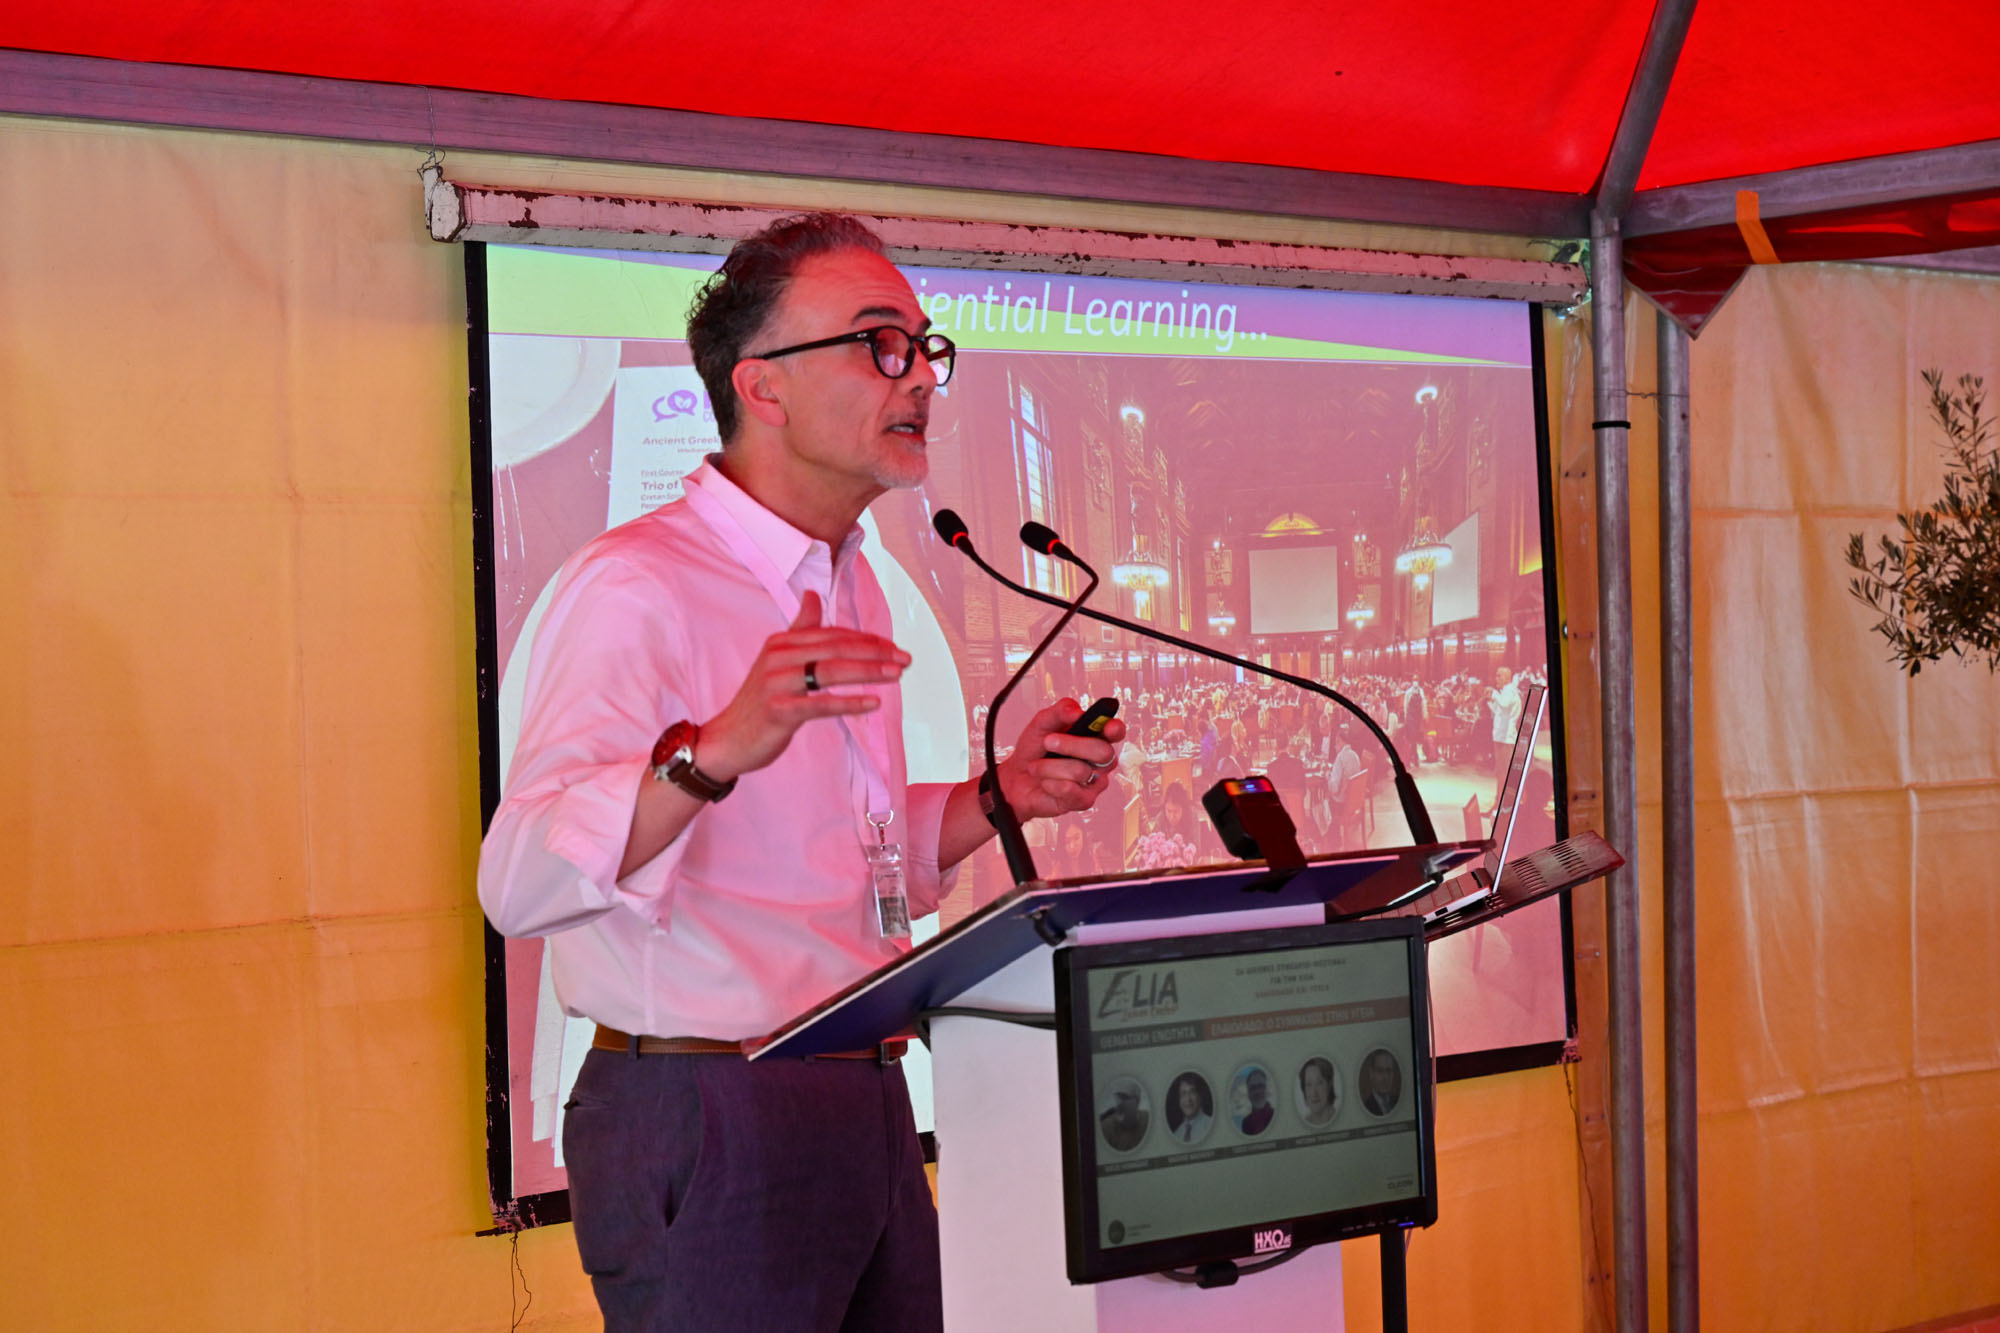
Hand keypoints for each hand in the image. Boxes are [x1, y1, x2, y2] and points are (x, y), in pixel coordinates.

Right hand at [699, 591, 908, 779]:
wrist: (727, 739)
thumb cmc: (759, 701)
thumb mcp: (777, 659)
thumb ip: (799, 629)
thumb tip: (812, 595)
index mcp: (782, 642)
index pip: (833, 635)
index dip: (867, 640)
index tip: (894, 647)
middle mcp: (779, 657)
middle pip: (837, 649)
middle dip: (876, 653)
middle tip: (905, 659)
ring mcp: (778, 684)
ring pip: (832, 672)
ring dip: (870, 672)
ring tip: (897, 675)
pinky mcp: (779, 711)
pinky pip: (821, 704)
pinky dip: (850, 703)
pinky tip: (873, 703)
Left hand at [994, 697, 1127, 820]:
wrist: (1015, 778)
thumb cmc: (1034, 750)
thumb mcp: (1041, 724)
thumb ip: (1060, 712)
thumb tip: (1077, 711)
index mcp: (1094, 736)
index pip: (1115, 731)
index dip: (1115, 729)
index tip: (1108, 727)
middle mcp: (1099, 760)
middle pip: (1103, 751)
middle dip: (1072, 745)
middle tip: (1048, 741)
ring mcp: (1094, 781)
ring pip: (1080, 771)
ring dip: (1049, 766)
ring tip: (1037, 767)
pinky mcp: (1084, 801)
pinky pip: (1070, 790)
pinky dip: (1050, 783)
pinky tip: (1045, 782)